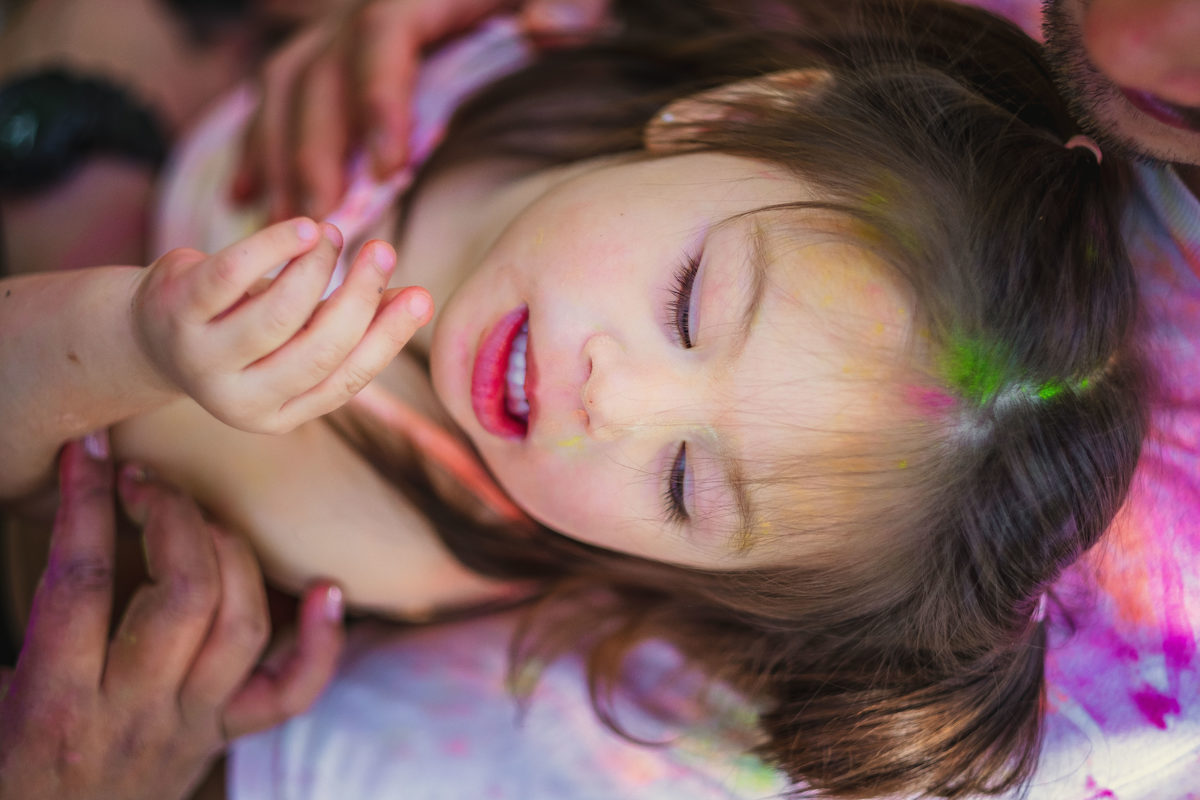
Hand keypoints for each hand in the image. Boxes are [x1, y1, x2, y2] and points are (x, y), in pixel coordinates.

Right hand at [0, 436, 345, 799]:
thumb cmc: (1, 764)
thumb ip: (9, 616)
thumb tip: (6, 516)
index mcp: (53, 702)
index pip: (80, 584)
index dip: (85, 505)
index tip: (88, 451)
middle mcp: (134, 711)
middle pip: (181, 595)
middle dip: (170, 517)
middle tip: (143, 479)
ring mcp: (189, 726)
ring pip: (240, 626)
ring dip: (230, 553)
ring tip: (196, 515)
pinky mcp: (220, 737)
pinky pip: (287, 694)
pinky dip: (321, 643)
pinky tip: (328, 591)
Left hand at [131, 218, 432, 433]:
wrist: (147, 333)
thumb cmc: (241, 331)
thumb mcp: (294, 340)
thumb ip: (349, 326)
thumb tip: (416, 300)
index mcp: (278, 414)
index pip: (346, 379)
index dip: (388, 337)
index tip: (421, 295)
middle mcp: (238, 400)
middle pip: (318, 349)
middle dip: (360, 296)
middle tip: (383, 250)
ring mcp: (202, 359)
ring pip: (278, 315)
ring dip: (318, 268)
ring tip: (334, 235)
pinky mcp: (177, 312)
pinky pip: (233, 275)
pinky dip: (275, 245)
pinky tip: (306, 227)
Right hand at [232, 0, 610, 220]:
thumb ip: (567, 3)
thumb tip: (544, 24)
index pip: (383, 37)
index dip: (379, 99)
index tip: (391, 168)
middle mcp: (359, 11)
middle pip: (320, 75)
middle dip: (316, 152)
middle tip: (326, 222)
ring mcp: (333, 36)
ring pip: (284, 91)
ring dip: (278, 160)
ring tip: (283, 226)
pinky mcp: (323, 62)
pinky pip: (275, 101)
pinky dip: (259, 148)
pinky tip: (248, 200)